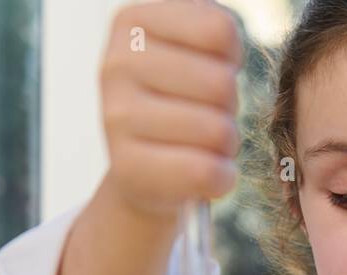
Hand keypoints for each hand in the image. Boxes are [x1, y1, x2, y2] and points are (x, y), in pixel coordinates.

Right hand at [99, 1, 243, 219]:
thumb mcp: (195, 54)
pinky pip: (206, 171)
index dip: (231, 60)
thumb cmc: (182, 106)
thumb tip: (225, 38)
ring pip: (217, 130)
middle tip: (206, 117)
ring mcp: (116, 117)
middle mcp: (116, 64)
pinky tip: (204, 174)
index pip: (219, 31)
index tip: (210, 72)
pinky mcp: (127, 167)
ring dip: (225, 146)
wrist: (146, 175)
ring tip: (201, 146)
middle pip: (221, 84)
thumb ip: (212, 33)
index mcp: (133, 24)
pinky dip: (222, 178)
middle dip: (228, 108)